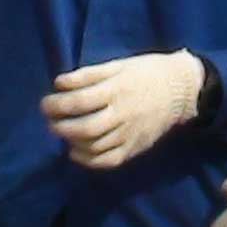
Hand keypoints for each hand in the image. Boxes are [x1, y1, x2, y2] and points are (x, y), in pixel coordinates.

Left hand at [41, 49, 209, 169]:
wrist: (181, 90)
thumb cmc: (145, 72)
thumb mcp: (118, 65)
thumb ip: (89, 74)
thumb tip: (59, 83)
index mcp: (118, 90)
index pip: (80, 101)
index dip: (57, 104)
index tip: (45, 104)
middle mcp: (123, 114)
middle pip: (85, 128)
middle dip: (61, 126)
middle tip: (50, 121)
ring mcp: (130, 134)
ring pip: (95, 146)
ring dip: (72, 142)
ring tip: (63, 132)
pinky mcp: (135, 147)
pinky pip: (108, 161)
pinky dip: (88, 160)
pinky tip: (76, 151)